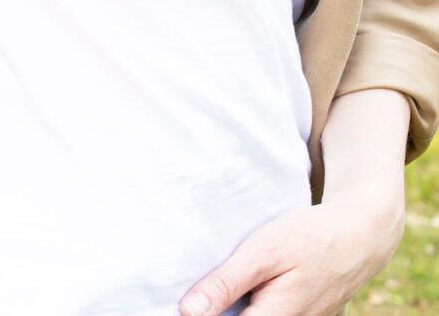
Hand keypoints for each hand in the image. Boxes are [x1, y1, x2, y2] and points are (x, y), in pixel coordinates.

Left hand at [179, 192, 403, 315]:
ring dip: (234, 306)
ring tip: (221, 286)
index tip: (181, 304)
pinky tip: (242, 287)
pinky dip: (250, 303)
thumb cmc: (309, 237)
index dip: (202, 314)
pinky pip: (267, 313)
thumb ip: (226, 284)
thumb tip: (188, 311)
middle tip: (205, 288)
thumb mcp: (262, 253)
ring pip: (252, 315)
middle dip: (219, 308)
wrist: (360, 234)